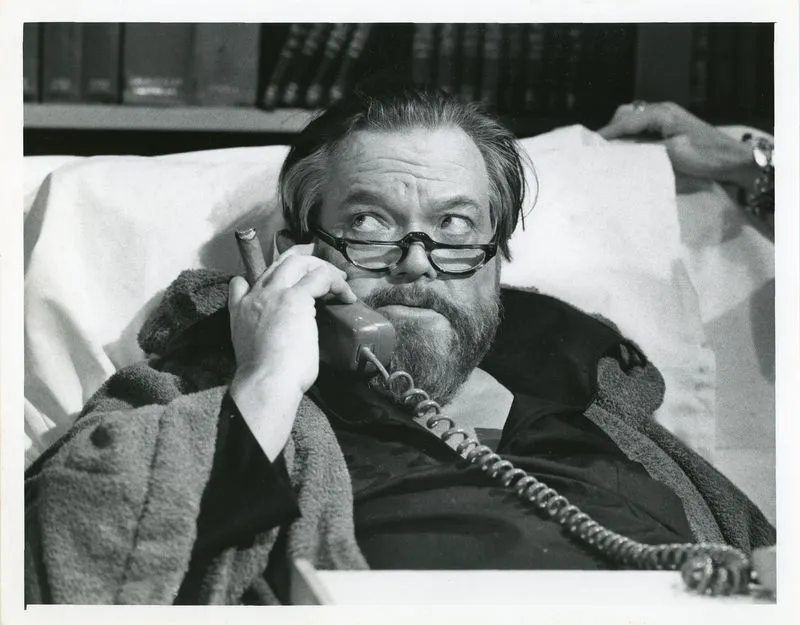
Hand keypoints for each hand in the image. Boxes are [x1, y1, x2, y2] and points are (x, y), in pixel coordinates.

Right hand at [228, 247, 356, 394]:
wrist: (266, 382)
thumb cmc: (266, 377)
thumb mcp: (253, 351)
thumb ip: (263, 334)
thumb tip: (284, 338)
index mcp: (240, 310)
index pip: (244, 281)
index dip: (269, 277)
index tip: (289, 283)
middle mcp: (255, 296)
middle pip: (280, 264)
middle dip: (305, 264)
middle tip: (324, 274)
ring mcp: (274, 294)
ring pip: (298, 263)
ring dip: (321, 268)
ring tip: (339, 281)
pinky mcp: (296, 298)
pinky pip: (320, 277)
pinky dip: (337, 283)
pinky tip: (347, 296)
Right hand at [598, 101, 757, 188]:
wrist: (732, 159)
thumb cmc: (704, 156)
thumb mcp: (671, 154)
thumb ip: (643, 149)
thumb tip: (618, 150)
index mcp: (662, 113)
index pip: (626, 120)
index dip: (606, 133)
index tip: (588, 145)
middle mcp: (662, 110)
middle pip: (626, 113)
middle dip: (611, 129)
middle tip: (599, 149)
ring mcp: (666, 116)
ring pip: (633, 118)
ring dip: (620, 131)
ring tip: (610, 149)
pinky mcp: (669, 125)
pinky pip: (642, 125)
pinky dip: (630, 134)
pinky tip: (627, 148)